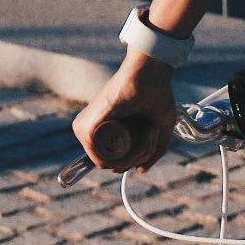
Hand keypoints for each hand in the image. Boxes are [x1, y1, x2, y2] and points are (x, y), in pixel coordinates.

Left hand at [72, 53, 175, 171]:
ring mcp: (84, 129)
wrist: (150, 73)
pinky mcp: (85, 128)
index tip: (151, 143)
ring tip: (150, 130)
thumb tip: (140, 170)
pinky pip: (102, 158)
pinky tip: (142, 132)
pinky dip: (127, 152)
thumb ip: (154, 151)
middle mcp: (89, 130)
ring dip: (135, 154)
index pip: (112, 161)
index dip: (135, 160)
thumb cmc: (156, 94)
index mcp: (101, 130)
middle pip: (111, 164)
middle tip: (153, 134)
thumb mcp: (160, 128)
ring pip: (108, 163)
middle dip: (138, 157)